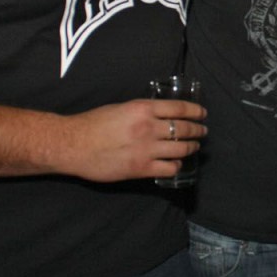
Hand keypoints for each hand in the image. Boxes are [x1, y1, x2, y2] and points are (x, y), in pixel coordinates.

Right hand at [63, 98, 205, 181]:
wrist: (73, 145)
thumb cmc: (93, 124)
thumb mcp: (121, 108)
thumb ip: (142, 111)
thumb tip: (160, 115)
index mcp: (142, 108)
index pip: (179, 108)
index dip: (195, 111)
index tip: (202, 114)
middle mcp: (148, 127)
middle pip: (183, 129)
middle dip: (198, 130)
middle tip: (203, 131)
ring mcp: (146, 149)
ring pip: (181, 149)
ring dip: (191, 148)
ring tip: (194, 147)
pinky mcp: (141, 168)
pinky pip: (169, 168)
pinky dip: (177, 166)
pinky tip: (176, 164)